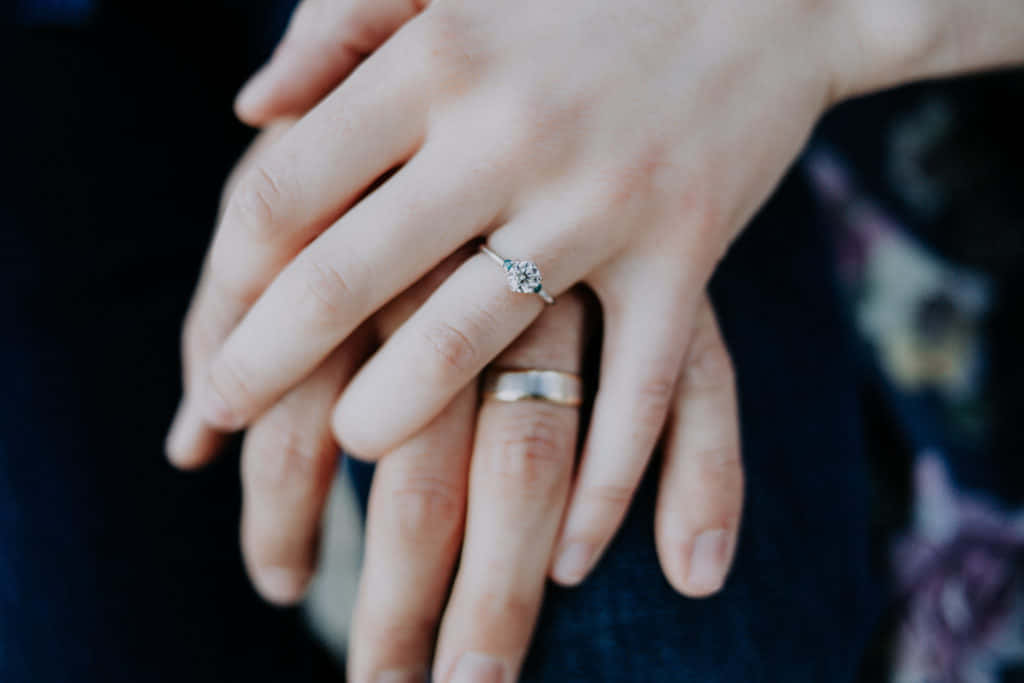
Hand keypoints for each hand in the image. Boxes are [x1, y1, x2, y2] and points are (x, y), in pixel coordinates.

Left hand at [171, 0, 831, 588]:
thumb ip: (342, 21)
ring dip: (390, 414)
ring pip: (468, 338)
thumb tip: (251, 111)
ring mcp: (602, 200)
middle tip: (218, 419)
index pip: (288, 188)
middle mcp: (509, 133)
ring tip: (347, 447)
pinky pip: (640, 385)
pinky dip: (605, 480)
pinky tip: (560, 550)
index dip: (227, 276)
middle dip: (262, 364)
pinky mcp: (687, 249)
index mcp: (437, 58)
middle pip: (346, 276)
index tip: (207, 340)